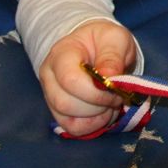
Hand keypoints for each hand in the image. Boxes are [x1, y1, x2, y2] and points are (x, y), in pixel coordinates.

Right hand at [39, 20, 137, 136]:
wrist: (97, 46)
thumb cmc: (105, 41)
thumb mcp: (115, 38)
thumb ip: (112, 56)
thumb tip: (108, 78)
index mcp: (61, 54)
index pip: (69, 80)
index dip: (95, 92)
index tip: (116, 89)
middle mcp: (49, 76)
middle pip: (65, 104)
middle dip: (97, 106)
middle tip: (117, 96)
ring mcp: (51, 96)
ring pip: (68, 119)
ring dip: (97, 117)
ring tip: (112, 104)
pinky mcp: (59, 112)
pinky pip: (72, 128)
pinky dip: (93, 126)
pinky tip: (104, 113)